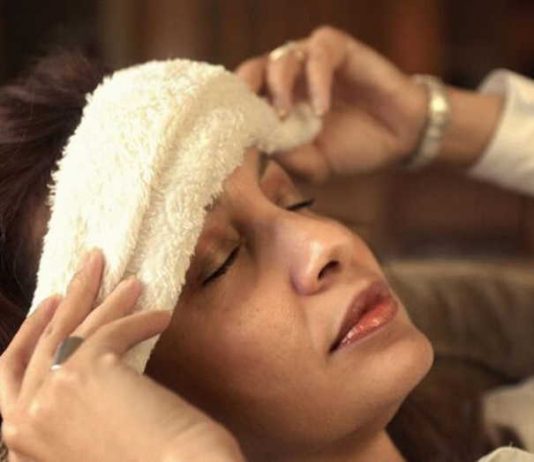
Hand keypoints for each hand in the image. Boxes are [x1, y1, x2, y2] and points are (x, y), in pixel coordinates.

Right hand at [0, 250, 243, 461]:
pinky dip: (140, 319)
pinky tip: (162, 316)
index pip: (13, 369)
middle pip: (45, 338)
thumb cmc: (143, 460)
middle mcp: (23, 418)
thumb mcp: (87, 436)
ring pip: (77, 328)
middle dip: (70, 295)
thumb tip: (85, 356)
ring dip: (107, 298)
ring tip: (132, 281)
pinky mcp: (85, 374)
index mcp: (20, 437)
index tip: (51, 301)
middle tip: (91, 265)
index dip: (31, 329)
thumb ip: (71, 406)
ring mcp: (50, 396)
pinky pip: (113, 331)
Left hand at [236, 26, 427, 182]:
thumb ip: (288, 157)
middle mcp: (289, 79)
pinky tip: (321, 109)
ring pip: (280, 58)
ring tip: (286, 117)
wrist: (398, 139)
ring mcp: (311, 62)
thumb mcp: (314, 164)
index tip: (225, 131)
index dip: (233, 110)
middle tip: (243, 115)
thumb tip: (258, 147)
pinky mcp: (338, 50)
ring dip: (278, 88)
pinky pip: (319, 54)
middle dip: (244, 91)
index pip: (244, 98)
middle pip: (253, 71)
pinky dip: (316, 81)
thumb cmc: (351, 149)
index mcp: (277, 103)